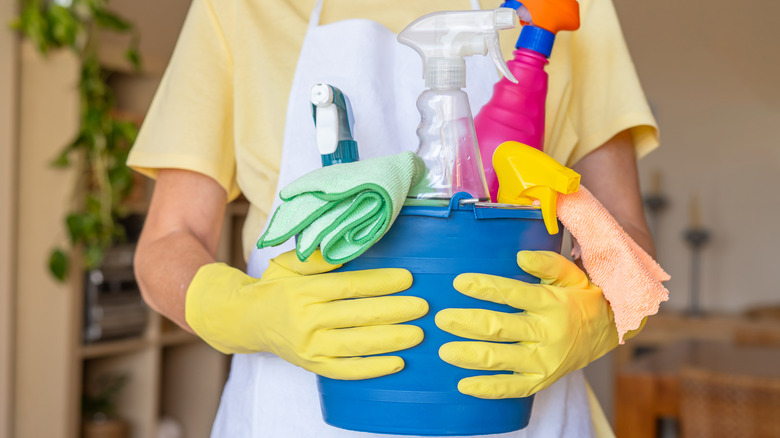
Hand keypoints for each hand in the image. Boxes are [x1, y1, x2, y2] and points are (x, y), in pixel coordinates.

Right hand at [185, 250, 427, 379]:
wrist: (247, 320)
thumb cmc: (276, 288)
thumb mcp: (289, 265)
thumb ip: (317, 257)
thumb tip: (349, 244)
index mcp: (303, 291)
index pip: (349, 286)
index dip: (381, 283)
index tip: (408, 278)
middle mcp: (305, 320)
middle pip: (358, 316)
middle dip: (394, 311)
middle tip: (423, 307)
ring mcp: (309, 346)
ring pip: (357, 344)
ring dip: (391, 339)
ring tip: (418, 333)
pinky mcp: (312, 366)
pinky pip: (346, 370)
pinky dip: (373, 368)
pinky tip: (397, 362)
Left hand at [435, 250, 623, 397]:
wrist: (608, 333)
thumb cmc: (581, 298)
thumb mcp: (572, 275)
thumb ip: (548, 263)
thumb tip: (520, 256)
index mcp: (553, 304)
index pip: (514, 293)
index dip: (485, 287)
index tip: (459, 282)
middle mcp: (548, 334)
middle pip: (500, 328)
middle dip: (467, 323)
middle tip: (441, 319)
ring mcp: (544, 361)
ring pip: (501, 359)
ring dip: (470, 355)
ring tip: (444, 350)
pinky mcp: (542, 380)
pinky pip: (512, 388)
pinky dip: (488, 388)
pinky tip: (464, 385)